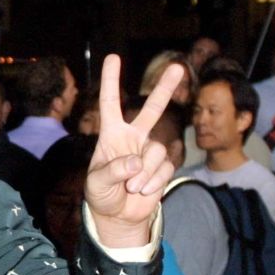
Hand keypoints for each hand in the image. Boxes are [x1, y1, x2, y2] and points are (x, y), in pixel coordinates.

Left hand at [85, 55, 181, 246]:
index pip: (110, 104)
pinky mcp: (162, 168)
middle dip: (165, 89)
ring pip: (157, 151)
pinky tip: (142, 191)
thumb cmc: (101, 194)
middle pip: (152, 109)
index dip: (110, 81)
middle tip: (177, 67)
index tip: (112, 58)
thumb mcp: (97, 183)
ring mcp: (149, 152)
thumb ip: (113, 170)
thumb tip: (135, 162)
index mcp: (111, 135)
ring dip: (144, 172)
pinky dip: (153, 182)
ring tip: (131, 187)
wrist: (117, 216)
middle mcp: (133, 138)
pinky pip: (164, 169)